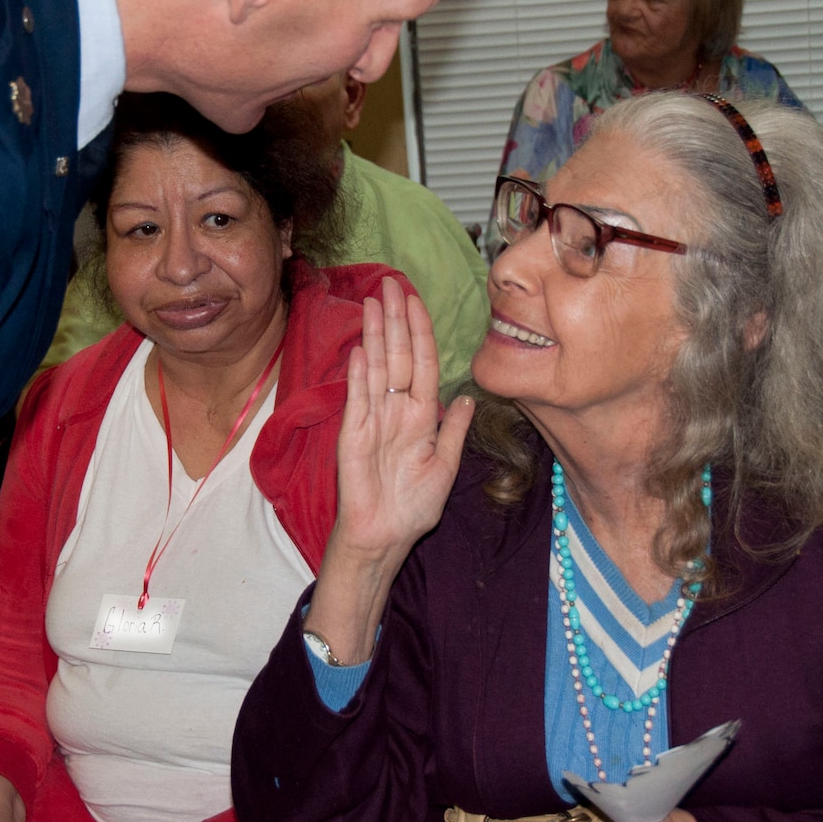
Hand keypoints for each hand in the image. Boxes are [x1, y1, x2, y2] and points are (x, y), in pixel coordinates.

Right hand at [306, 279, 473, 663]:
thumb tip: (469, 397)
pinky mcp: (353, 435)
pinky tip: (361, 349)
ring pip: (376, 369)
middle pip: (397, 357)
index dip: (421, 331)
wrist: (384, 537)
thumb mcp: (446, 468)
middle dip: (396, 320)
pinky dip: (360, 375)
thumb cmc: (413, 507)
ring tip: (373, 304)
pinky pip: (358, 399)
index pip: (422, 364)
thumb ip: (456, 432)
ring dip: (376, 336)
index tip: (416, 300)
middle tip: (390, 284)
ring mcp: (373, 420)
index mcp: (422, 417)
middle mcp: (397, 411)